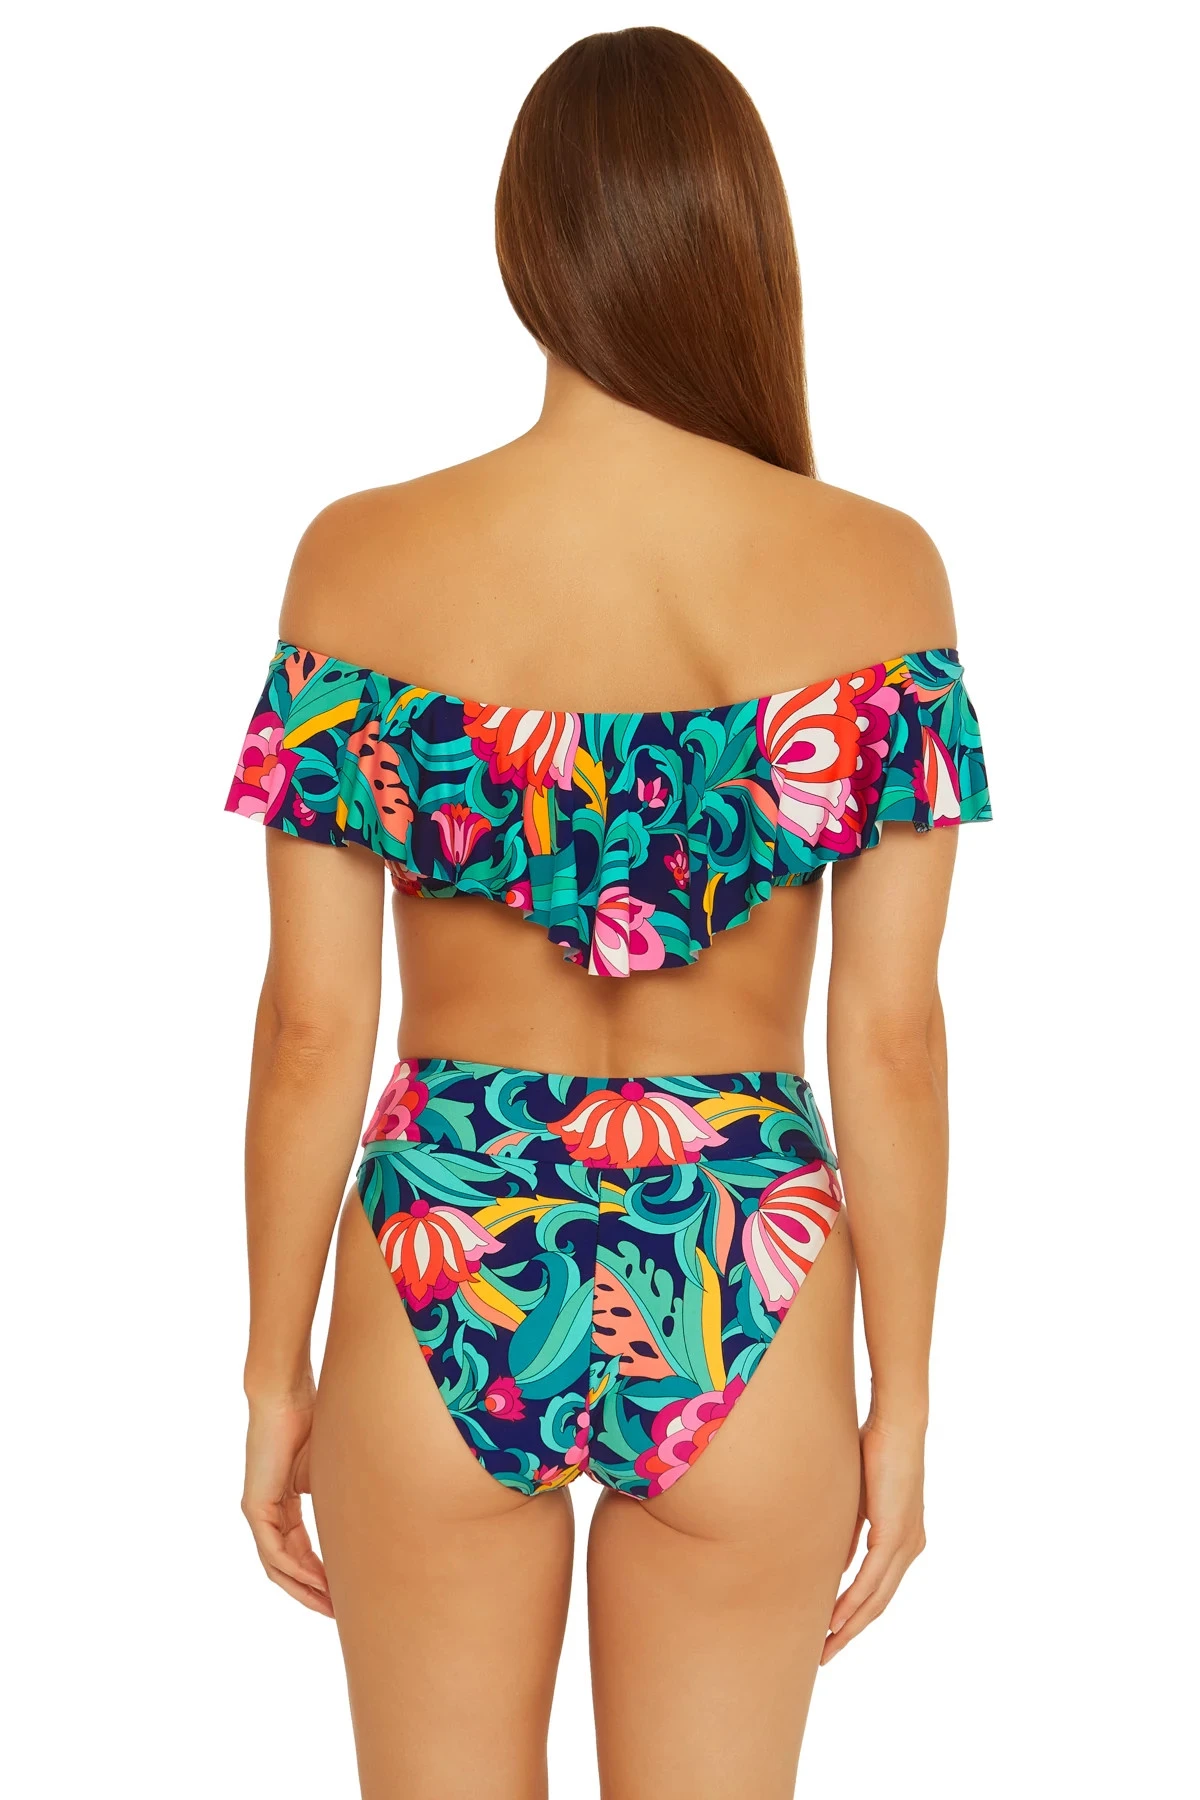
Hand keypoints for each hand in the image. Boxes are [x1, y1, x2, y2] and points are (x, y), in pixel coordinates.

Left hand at [242, 1392, 332, 1616]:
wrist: (286, 1396)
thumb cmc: (311, 1421)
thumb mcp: (329, 1470)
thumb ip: (337, 1498)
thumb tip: (367, 1519)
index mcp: (283, 1503)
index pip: (299, 1550)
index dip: (320, 1574)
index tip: (343, 1592)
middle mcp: (267, 1512)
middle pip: (287, 1566)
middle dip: (313, 1591)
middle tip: (338, 1612)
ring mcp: (258, 1511)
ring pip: (278, 1565)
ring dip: (304, 1588)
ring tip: (330, 1606)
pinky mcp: (255, 1506)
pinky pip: (273, 1551)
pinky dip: (295, 1570)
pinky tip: (317, 1582)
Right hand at [821, 1418, 925, 1662]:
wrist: (897, 1424)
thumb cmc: (875, 1450)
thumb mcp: (859, 1500)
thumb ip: (852, 1534)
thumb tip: (837, 1567)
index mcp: (904, 1539)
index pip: (879, 1588)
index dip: (856, 1614)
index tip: (833, 1633)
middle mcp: (910, 1547)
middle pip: (879, 1603)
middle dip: (851, 1631)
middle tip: (825, 1654)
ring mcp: (906, 1543)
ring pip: (877, 1598)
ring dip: (850, 1625)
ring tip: (826, 1646)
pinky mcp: (896, 1534)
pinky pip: (872, 1579)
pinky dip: (852, 1602)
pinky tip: (835, 1619)